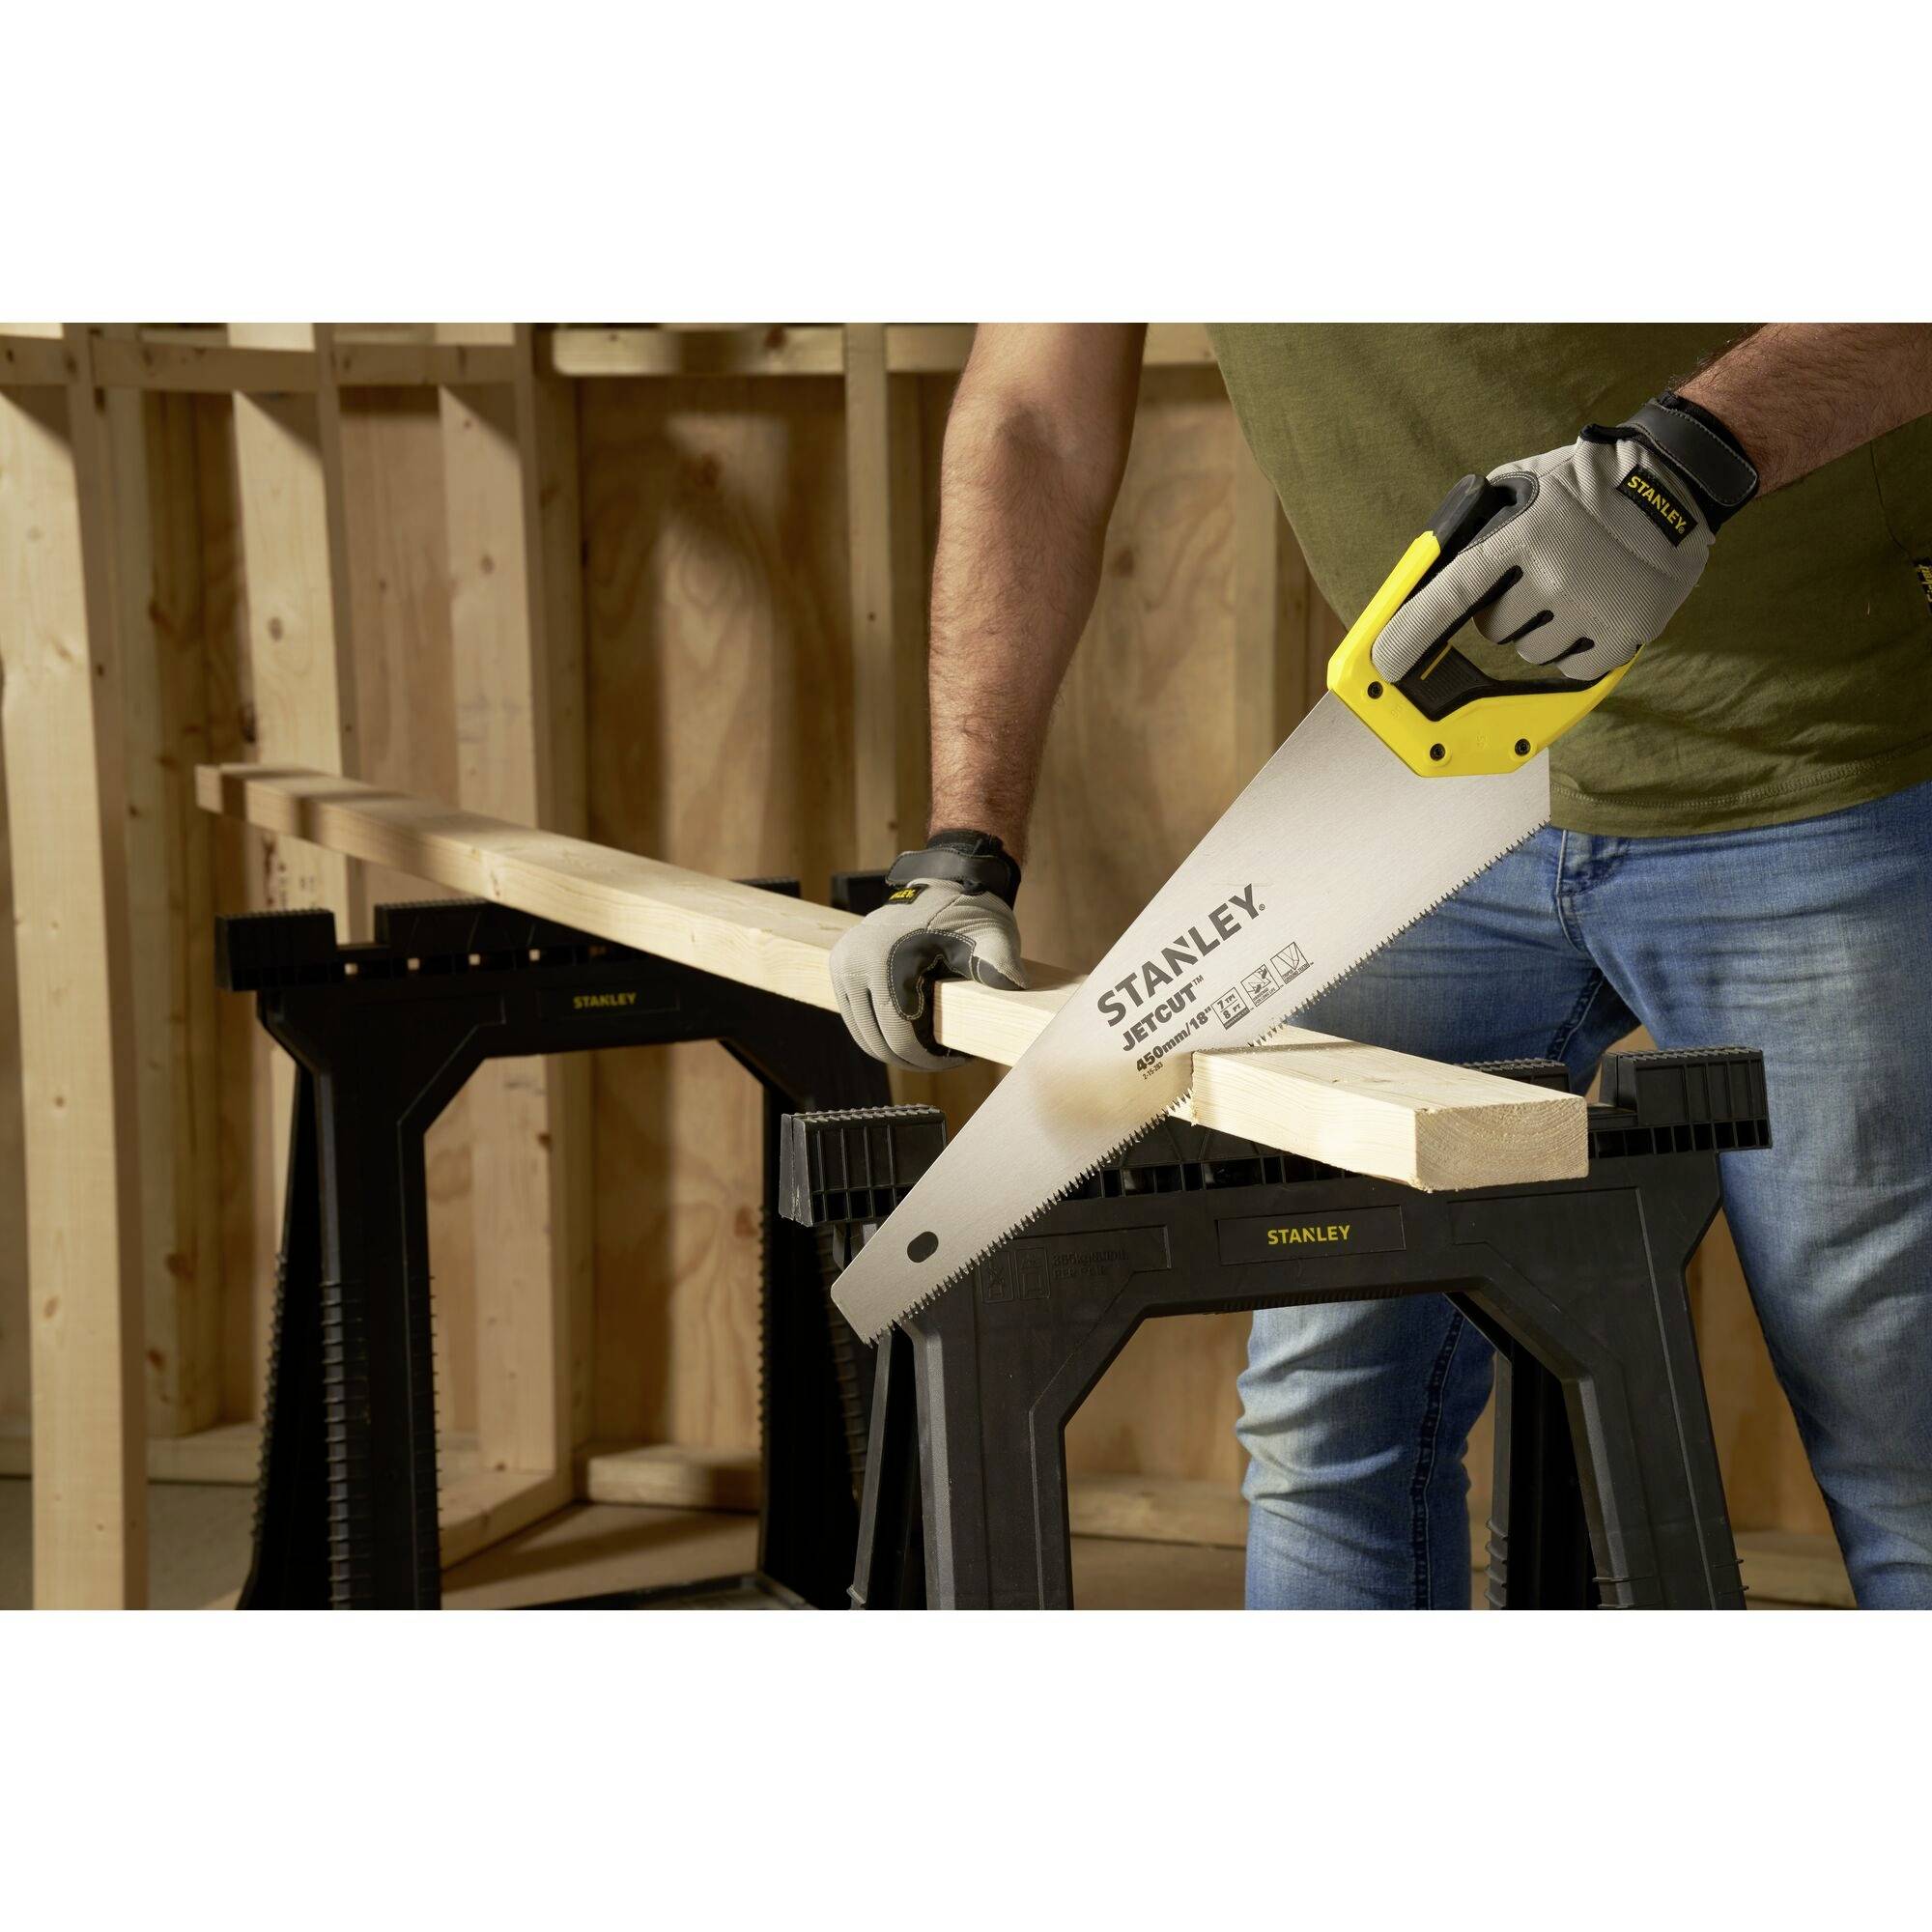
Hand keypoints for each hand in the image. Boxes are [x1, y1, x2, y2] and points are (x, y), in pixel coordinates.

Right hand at [830, 831, 1025, 1071]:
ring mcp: (842, 964)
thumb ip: (1000, 961)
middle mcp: (853, 963)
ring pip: (863, 1033)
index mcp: (883, 960)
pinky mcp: (840, 966)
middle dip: (912, 1058)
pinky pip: (856, 1016)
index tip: (957, 1058)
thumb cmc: (969, 911)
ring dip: (894, 1048)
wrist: (944, 881)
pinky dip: (879, 1030)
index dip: (929, 1059)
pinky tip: (910, 1030)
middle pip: (877, 1041)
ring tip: (929, 1046)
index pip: (899, 1037)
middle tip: (945, 1057)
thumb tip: (1014, 985)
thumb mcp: (991, 936)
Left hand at [1371, 391, 1758, 687]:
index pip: (1452, 595)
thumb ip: (1479, 525)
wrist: (1675, 483)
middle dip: (1503, 612)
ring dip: (1539, 633)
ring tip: (1568, 590)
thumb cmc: (1586, 484)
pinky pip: (1573, 668)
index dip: (1413, 632)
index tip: (1384, 663)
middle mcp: (1555, 575)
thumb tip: (1431, 576)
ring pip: (1531, 653)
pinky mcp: (1627, 632)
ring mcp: (1592, 607)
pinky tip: (1589, 615)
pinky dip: (1575, 652)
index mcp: (1522, 535)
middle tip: (1531, 581)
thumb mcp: (1524, 484)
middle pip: (1495, 630)